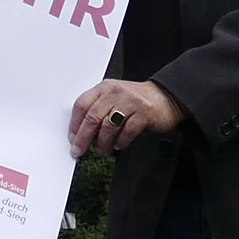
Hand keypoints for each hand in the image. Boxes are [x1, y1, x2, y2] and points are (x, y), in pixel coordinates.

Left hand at [68, 78, 186, 156]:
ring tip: (101, 150)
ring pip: (108, 126)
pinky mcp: (144, 112)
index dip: (74, 124)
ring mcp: (130, 102)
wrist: (166, 96)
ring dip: (102, 142)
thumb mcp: (114, 97)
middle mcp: (115, 92)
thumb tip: (80, 133)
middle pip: (92, 117)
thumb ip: (98, 109)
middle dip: (83, 137)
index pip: (82, 104)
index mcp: (104, 88)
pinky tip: (119, 146)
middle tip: (79, 150)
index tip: (72, 139)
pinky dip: (121, 142)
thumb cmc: (136, 100)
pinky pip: (127, 131)